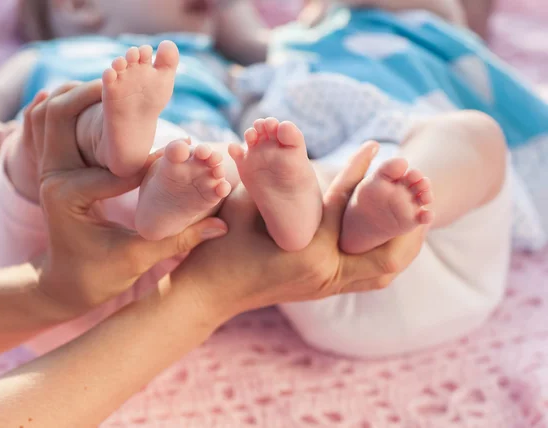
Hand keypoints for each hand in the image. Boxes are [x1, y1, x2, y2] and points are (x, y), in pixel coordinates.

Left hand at [24, 81, 227, 315]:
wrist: (65, 284)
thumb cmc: (98, 278)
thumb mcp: (136, 260)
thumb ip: (177, 239)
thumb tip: (222, 226)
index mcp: (69, 196)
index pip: (112, 163)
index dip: (152, 159)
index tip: (187, 149)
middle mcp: (53, 178)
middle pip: (59, 115)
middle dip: (94, 94)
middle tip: (130, 78)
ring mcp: (49, 171)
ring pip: (49, 113)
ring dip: (78, 93)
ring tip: (114, 80)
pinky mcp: (55, 169)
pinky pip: (49, 125)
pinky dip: (68, 107)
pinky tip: (93, 94)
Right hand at [171, 141, 425, 320]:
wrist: (207, 295)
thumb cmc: (219, 248)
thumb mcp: (244, 207)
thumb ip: (269, 177)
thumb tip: (282, 141)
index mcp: (308, 252)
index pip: (346, 206)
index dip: (360, 172)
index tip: (376, 146)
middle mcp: (326, 275)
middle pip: (388, 254)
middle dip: (407, 223)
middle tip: (415, 193)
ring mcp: (326, 287)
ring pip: (384, 272)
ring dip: (402, 243)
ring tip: (410, 214)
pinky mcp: (323, 290)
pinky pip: (368, 278)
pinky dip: (383, 255)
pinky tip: (383, 233)